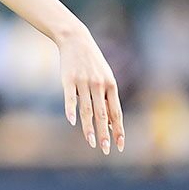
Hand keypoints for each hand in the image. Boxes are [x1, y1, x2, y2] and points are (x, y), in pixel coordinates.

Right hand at [57, 24, 124, 154]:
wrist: (76, 40)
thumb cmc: (92, 62)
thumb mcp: (105, 78)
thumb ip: (108, 99)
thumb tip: (111, 123)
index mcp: (111, 85)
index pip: (116, 112)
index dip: (118, 130)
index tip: (120, 145)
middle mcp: (98, 85)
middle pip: (102, 114)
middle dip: (105, 133)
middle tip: (106, 149)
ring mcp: (83, 82)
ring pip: (87, 109)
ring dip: (89, 127)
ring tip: (91, 142)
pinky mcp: (68, 79)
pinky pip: (69, 97)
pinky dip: (70, 110)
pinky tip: (71, 122)